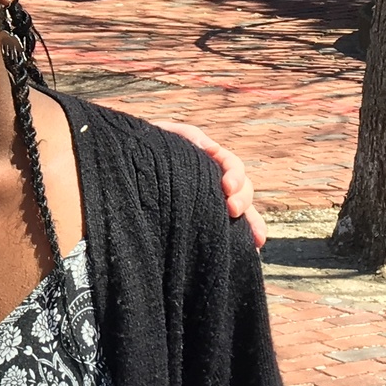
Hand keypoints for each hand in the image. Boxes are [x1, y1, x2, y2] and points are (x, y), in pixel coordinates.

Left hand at [154, 119, 266, 248]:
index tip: (226, 187)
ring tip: (256, 239)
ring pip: (244, 212)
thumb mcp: (166, 134)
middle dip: (243, 199)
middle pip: (243, 190)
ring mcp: (214, 203)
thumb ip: (189, 136)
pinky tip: (252, 251)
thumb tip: (212, 148)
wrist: (129, 165)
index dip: (234, 175)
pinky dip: (245, 240)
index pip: (233, 166)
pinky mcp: (207, 222)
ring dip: (252, 223)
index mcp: (211, 161)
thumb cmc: (150, 148)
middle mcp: (217, 183)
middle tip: (232, 209)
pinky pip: (232, 231)